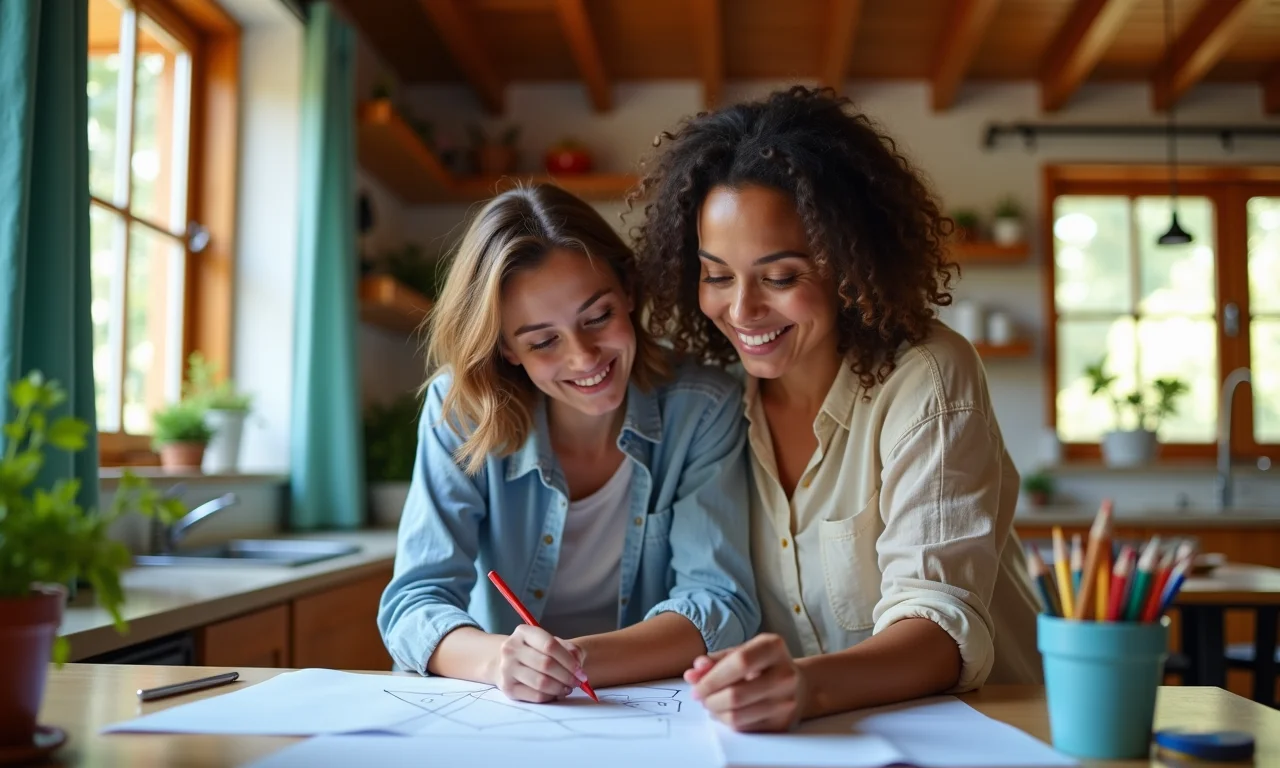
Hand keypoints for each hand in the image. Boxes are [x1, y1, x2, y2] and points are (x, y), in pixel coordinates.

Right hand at [494, 624, 587, 702]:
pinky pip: (535, 696)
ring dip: (560, 688)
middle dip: (567, 676)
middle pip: (546, 664)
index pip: (550, 645)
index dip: (569, 660)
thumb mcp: (550, 643)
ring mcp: (506, 669)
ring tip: (568, 688)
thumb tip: (577, 662)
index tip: (581, 672)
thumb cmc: (534, 651)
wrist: (506, 662)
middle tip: (577, 682)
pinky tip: (555, 694)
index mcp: (523, 632)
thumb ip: (568, 649)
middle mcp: (511, 649)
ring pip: (541, 682)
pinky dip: (550, 697)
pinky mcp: (507, 688)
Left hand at [684, 633, 806, 731]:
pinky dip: (727, 722)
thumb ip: (716, 661)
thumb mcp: (741, 652)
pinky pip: (744, 728)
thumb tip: (692, 674)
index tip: (696, 686)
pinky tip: (725, 712)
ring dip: (715, 712)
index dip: (712, 677)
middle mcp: (785, 674)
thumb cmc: (762, 665)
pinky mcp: (783, 723)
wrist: (799, 685)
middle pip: (736, 694)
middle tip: (700, 697)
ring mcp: (787, 701)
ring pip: (737, 716)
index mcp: (774, 647)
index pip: (740, 662)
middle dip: (709, 699)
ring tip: (710, 704)